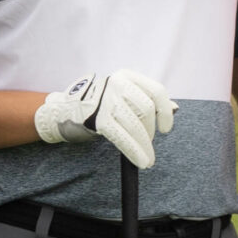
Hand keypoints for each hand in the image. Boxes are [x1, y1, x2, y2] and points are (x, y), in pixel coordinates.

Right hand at [35, 70, 177, 168]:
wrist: (65, 111)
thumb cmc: (99, 104)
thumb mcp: (122, 95)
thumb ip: (144, 100)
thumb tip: (173, 109)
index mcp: (126, 76)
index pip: (157, 91)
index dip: (165, 112)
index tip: (166, 129)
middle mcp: (117, 83)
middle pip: (147, 109)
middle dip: (150, 132)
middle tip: (147, 144)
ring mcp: (106, 100)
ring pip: (136, 125)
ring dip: (145, 146)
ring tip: (148, 160)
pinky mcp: (98, 118)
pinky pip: (122, 137)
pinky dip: (134, 151)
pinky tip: (140, 161)